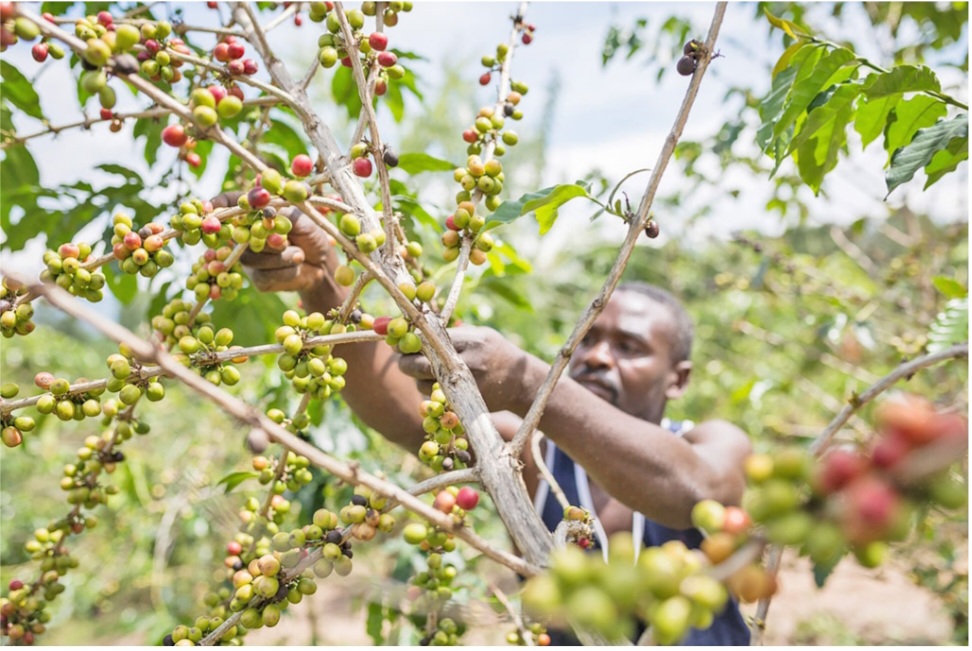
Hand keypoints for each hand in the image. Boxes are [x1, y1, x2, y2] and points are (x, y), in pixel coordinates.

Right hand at [210, 192, 338, 293]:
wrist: (323, 264)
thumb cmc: (310, 234)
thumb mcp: (299, 216)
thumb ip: (280, 211)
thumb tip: (264, 208)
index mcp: (253, 216)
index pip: (229, 205)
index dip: (218, 205)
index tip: (212, 206)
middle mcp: (245, 237)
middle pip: (239, 236)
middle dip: (263, 238)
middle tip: (283, 239)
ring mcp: (250, 260)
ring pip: (253, 257)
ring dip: (281, 255)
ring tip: (298, 252)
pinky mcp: (259, 280)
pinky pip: (266, 274)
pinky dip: (287, 269)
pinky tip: (296, 264)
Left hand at [397, 325, 537, 412]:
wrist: (520, 383)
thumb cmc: (496, 352)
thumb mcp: (479, 335)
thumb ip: (451, 334)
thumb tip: (414, 329)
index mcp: (470, 342)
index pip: (427, 339)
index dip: (408, 339)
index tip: (398, 339)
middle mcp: (465, 364)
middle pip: (418, 364)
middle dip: (404, 362)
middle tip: (402, 358)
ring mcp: (462, 387)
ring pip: (421, 384)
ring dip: (416, 378)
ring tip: (426, 370)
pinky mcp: (460, 403)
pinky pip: (432, 398)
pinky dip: (428, 391)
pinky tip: (435, 383)